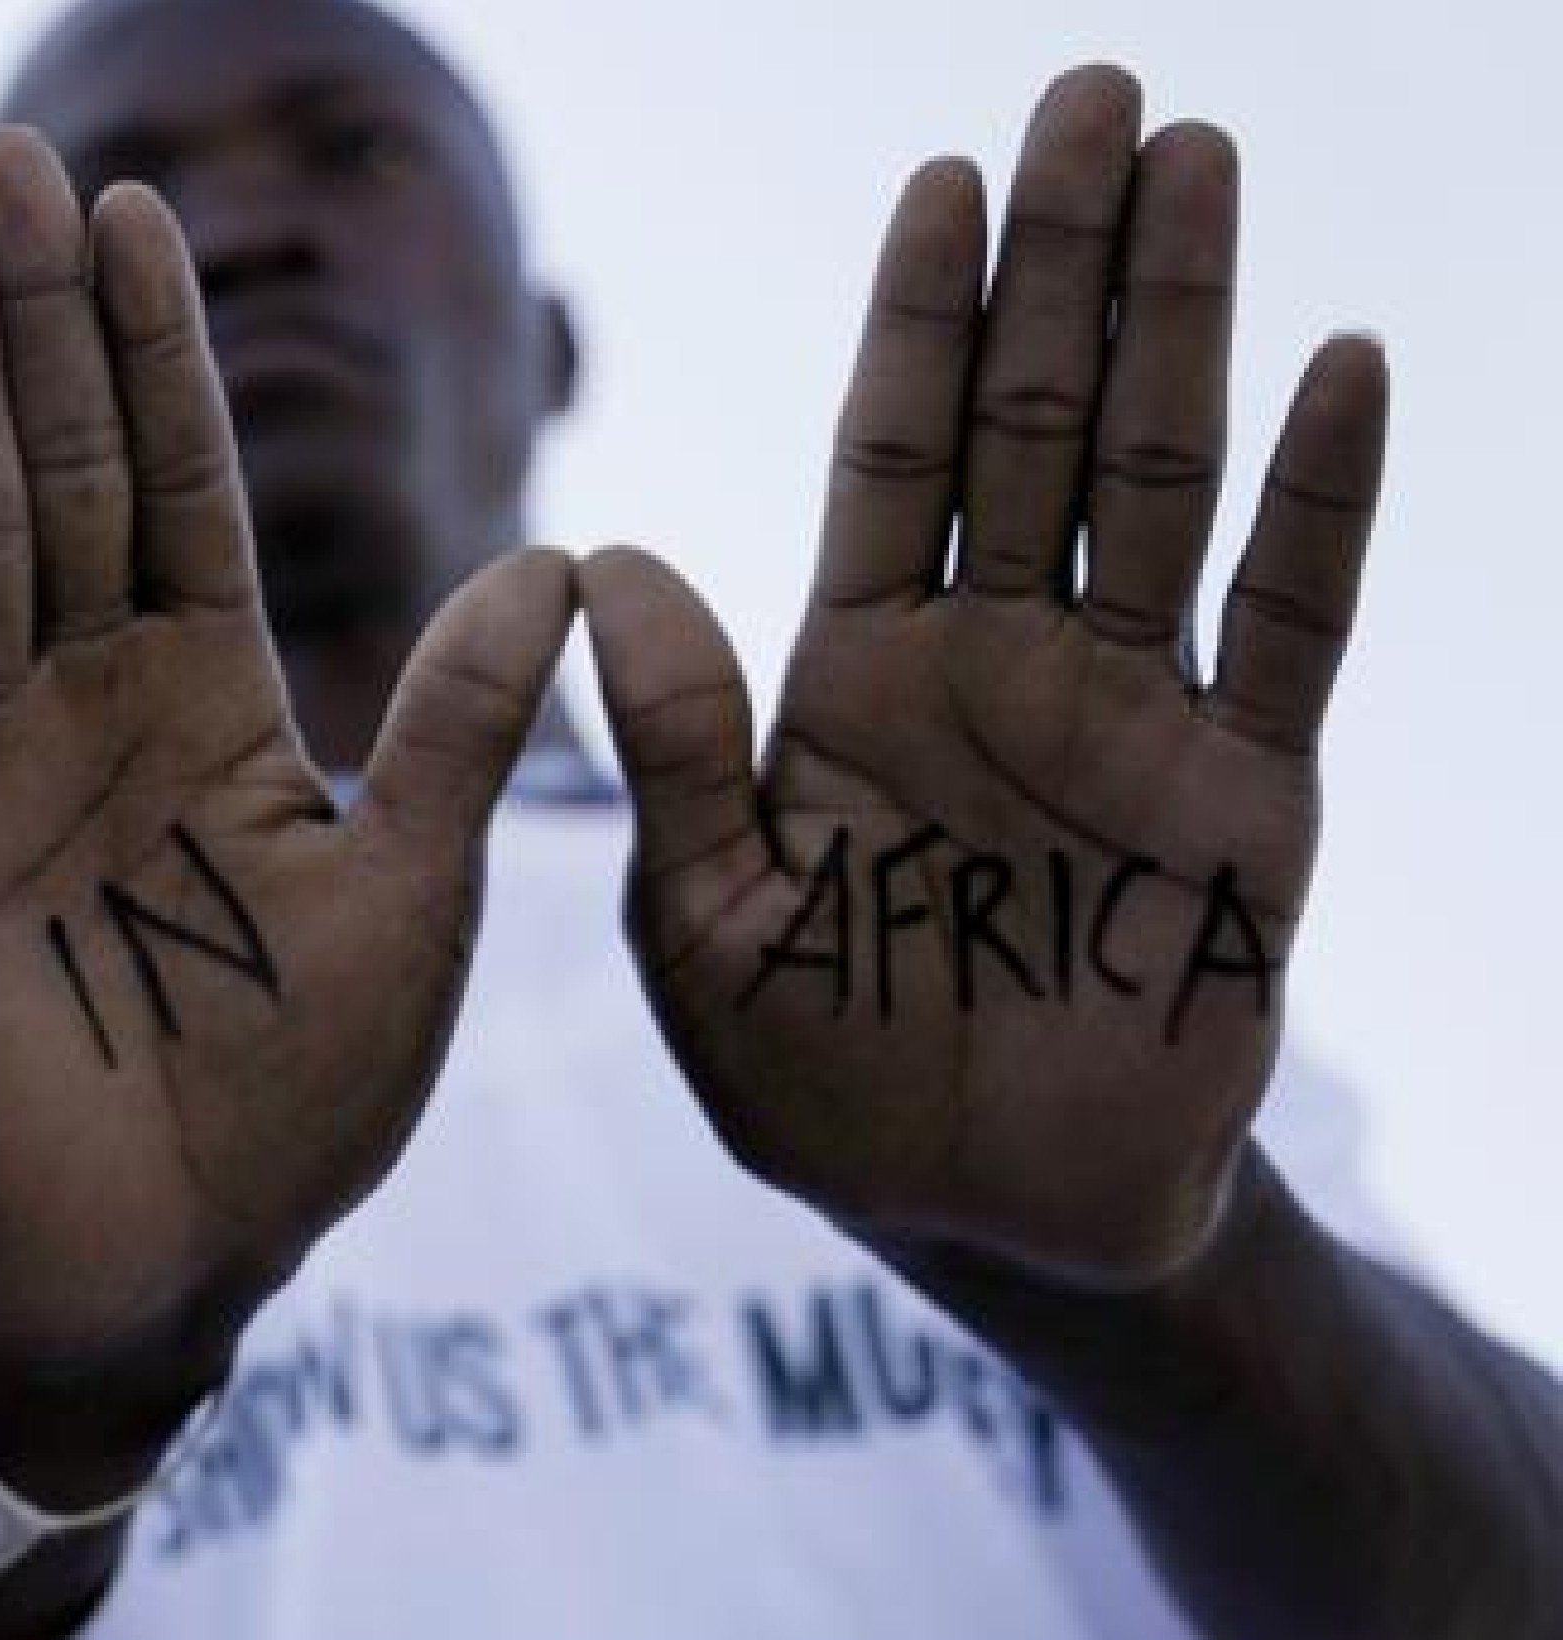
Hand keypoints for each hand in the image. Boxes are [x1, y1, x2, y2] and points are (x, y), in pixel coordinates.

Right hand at [0, 127, 571, 1481]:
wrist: (157, 1273)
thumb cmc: (290, 1108)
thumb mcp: (411, 906)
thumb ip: (451, 731)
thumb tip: (559, 557)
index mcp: (210, 703)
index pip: (181, 487)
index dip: (159, 353)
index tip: (137, 210)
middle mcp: (81, 708)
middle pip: (60, 475)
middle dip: (36, 322)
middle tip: (2, 163)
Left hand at [581, 67, 1384, 1287]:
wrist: (980, 1221)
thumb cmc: (815, 1079)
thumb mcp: (701, 924)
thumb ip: (674, 750)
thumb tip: (604, 559)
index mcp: (854, 678)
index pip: (889, 458)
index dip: (918, 322)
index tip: (943, 180)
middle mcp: (998, 662)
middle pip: (1032, 423)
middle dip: (1060, 262)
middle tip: (1092, 93)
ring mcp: (1131, 713)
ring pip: (1160, 477)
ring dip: (1182, 321)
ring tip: (1199, 161)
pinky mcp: (1247, 794)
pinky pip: (1290, 623)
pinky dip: (1318, 500)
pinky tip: (1341, 366)